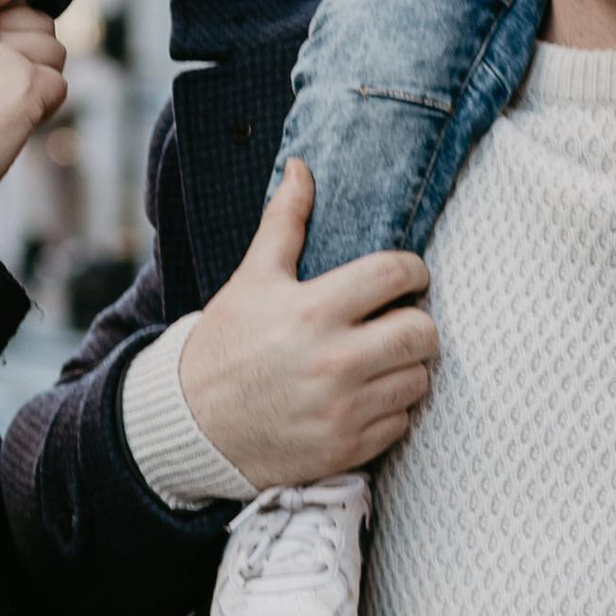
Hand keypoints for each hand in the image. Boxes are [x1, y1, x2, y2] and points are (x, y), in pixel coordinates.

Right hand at [0, 5, 66, 232]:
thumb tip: (13, 36)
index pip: (5, 12)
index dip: (8, 44)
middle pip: (36, 25)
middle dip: (34, 57)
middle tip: (8, 93)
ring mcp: (5, 57)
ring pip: (54, 51)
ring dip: (43, 80)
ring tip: (12, 109)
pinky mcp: (27, 85)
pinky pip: (58, 85)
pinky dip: (47, 108)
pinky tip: (19, 125)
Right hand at [176, 164, 437, 490]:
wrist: (192, 425)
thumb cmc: (226, 343)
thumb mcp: (253, 278)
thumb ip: (285, 223)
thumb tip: (301, 168)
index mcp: (314, 309)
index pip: (397, 274)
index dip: (412, 270)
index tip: (405, 277)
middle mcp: (335, 361)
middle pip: (423, 331)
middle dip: (415, 320)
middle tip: (396, 319)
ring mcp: (343, 410)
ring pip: (419, 379)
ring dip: (405, 366)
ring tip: (379, 358)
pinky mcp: (346, 448)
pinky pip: (402, 421)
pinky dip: (391, 408)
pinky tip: (364, 395)